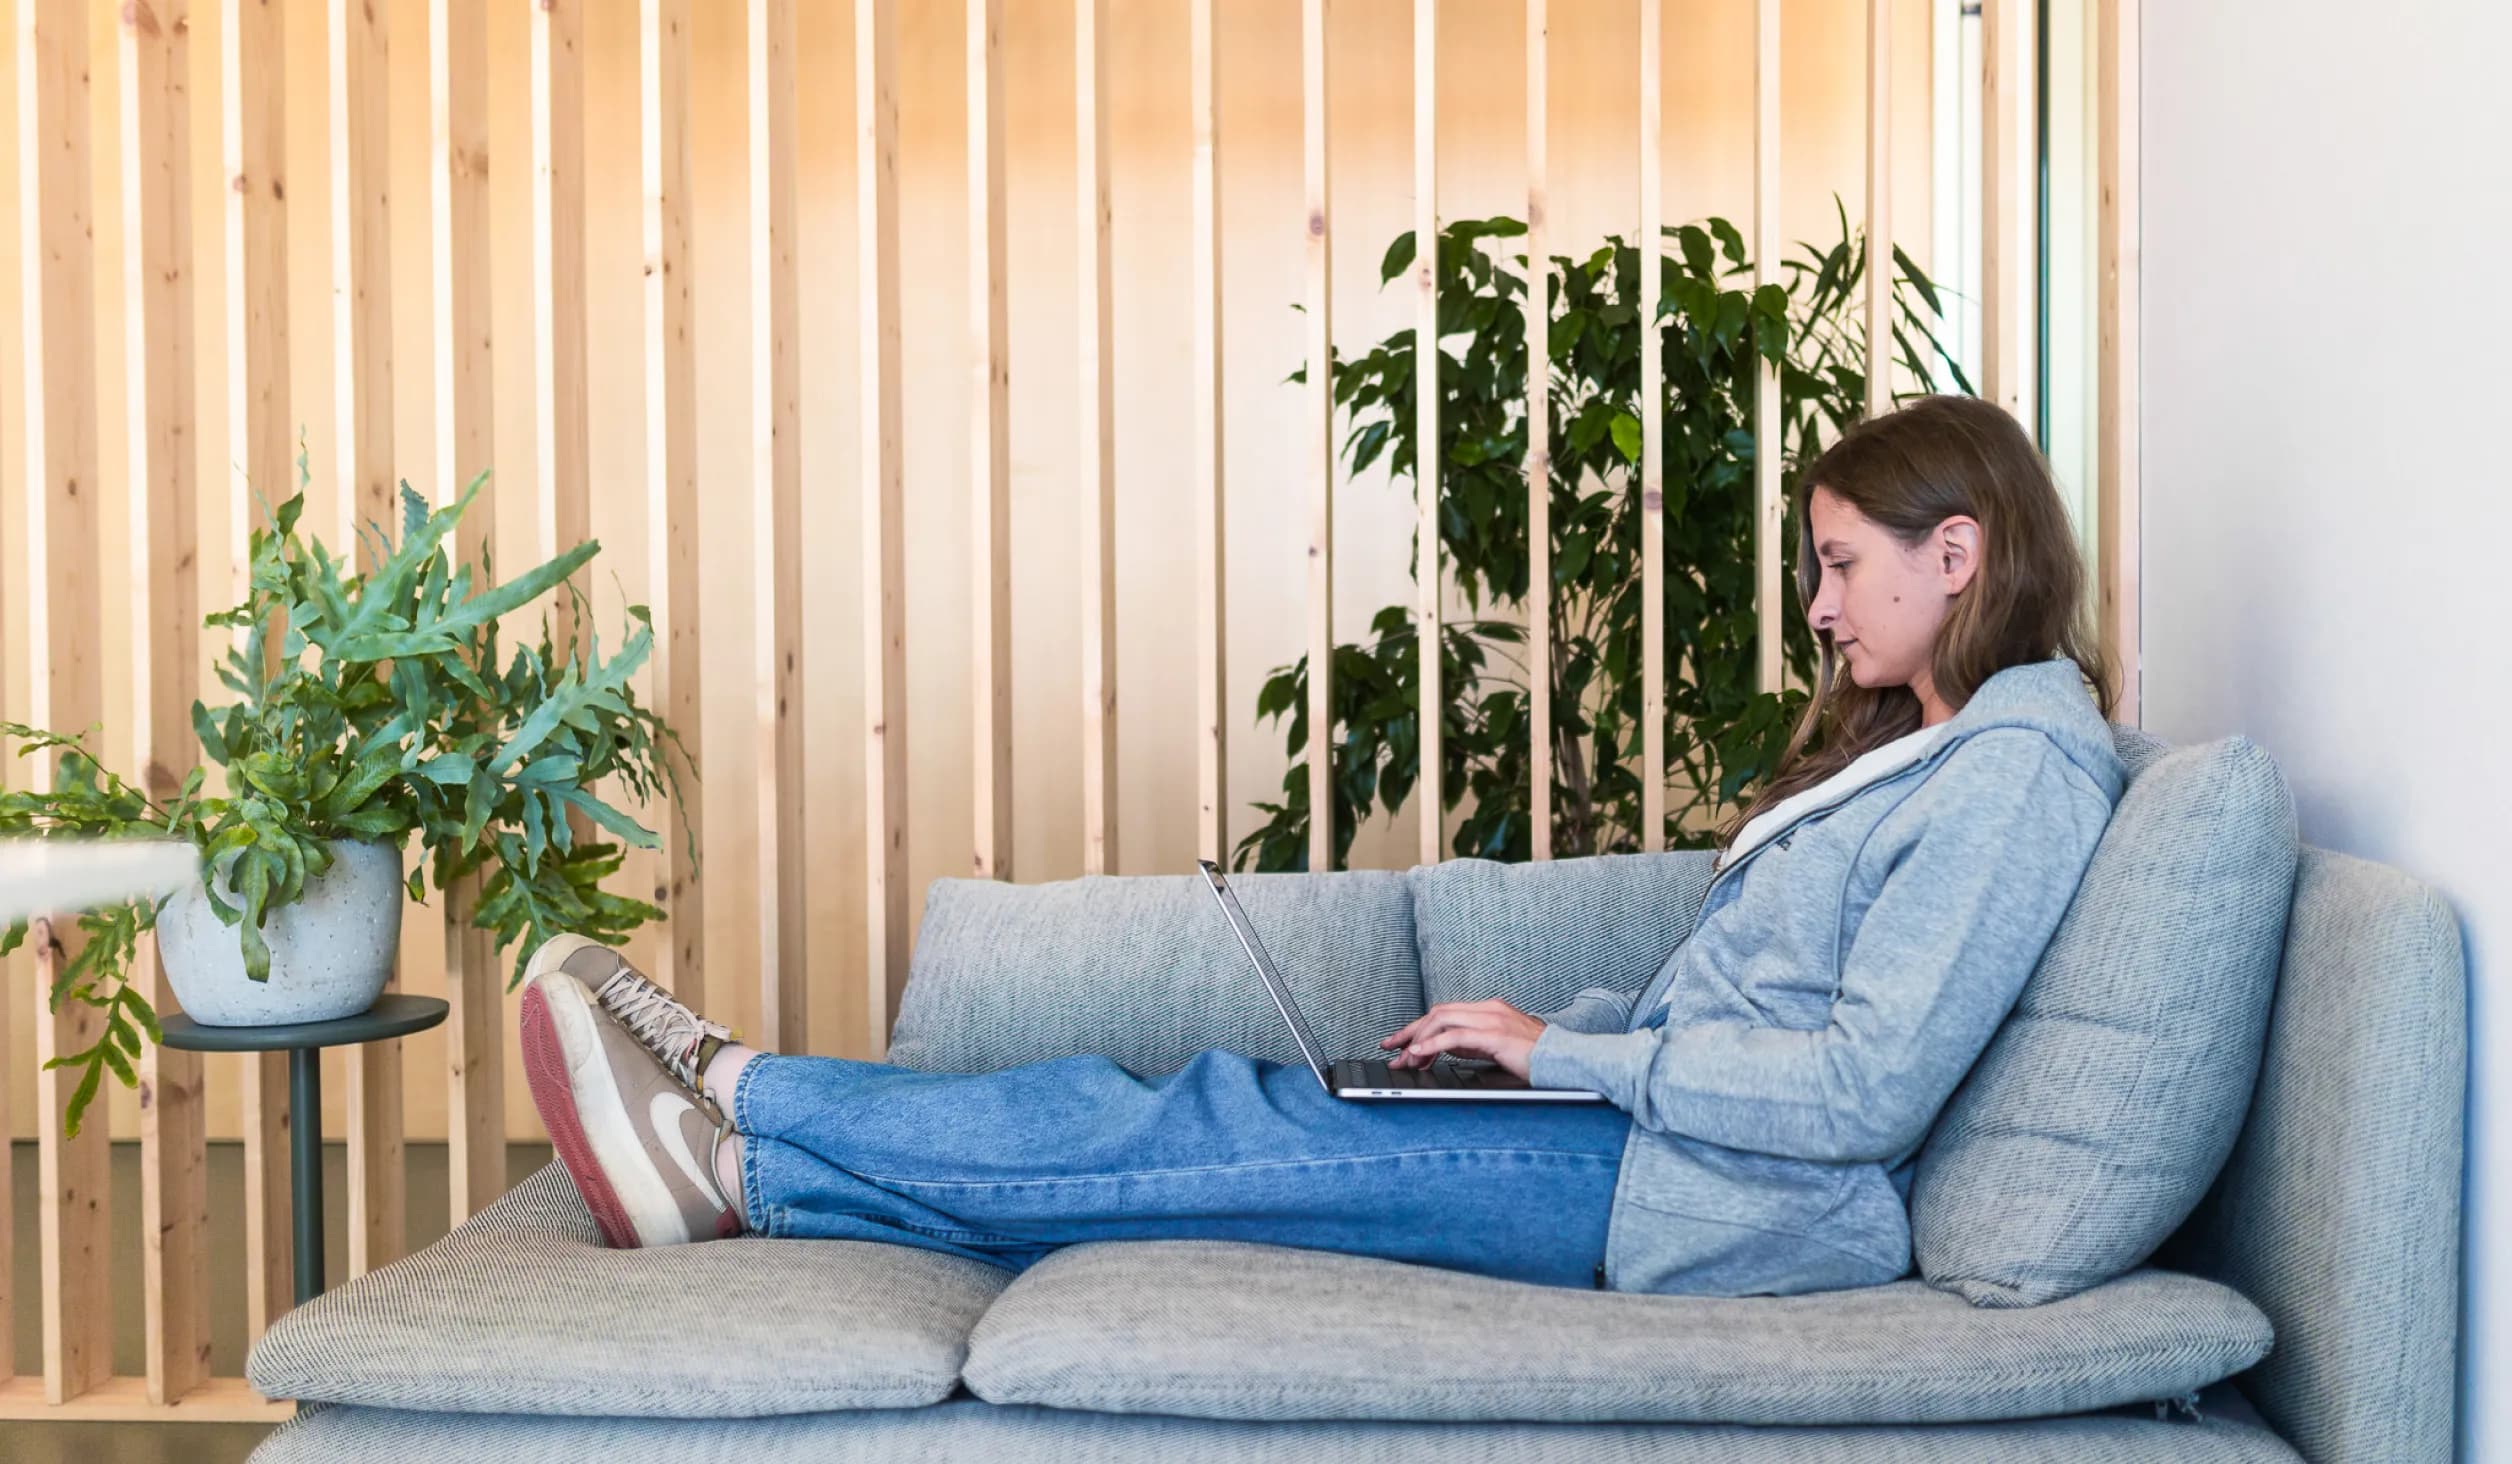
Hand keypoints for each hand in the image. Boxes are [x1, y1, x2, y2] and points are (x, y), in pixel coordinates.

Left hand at [1379, 999, 1546, 1081]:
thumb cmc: (1534, 1056)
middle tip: (1392, 1051)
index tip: (1397, 1042)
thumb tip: (1444, 1049)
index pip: (1443, 1013)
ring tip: (1406, 1059)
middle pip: (1437, 1013)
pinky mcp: (1495, 1035)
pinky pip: (1456, 1036)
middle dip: (1410, 1032)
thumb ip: (1472, 1043)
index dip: (1417, 1027)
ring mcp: (1492, 1019)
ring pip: (1442, 1020)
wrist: (1565, 1058)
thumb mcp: (1496, 1047)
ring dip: (1419, 1040)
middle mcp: (1488, 1009)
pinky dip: (1433, 1044)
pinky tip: (1420, 1054)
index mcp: (1488, 1009)